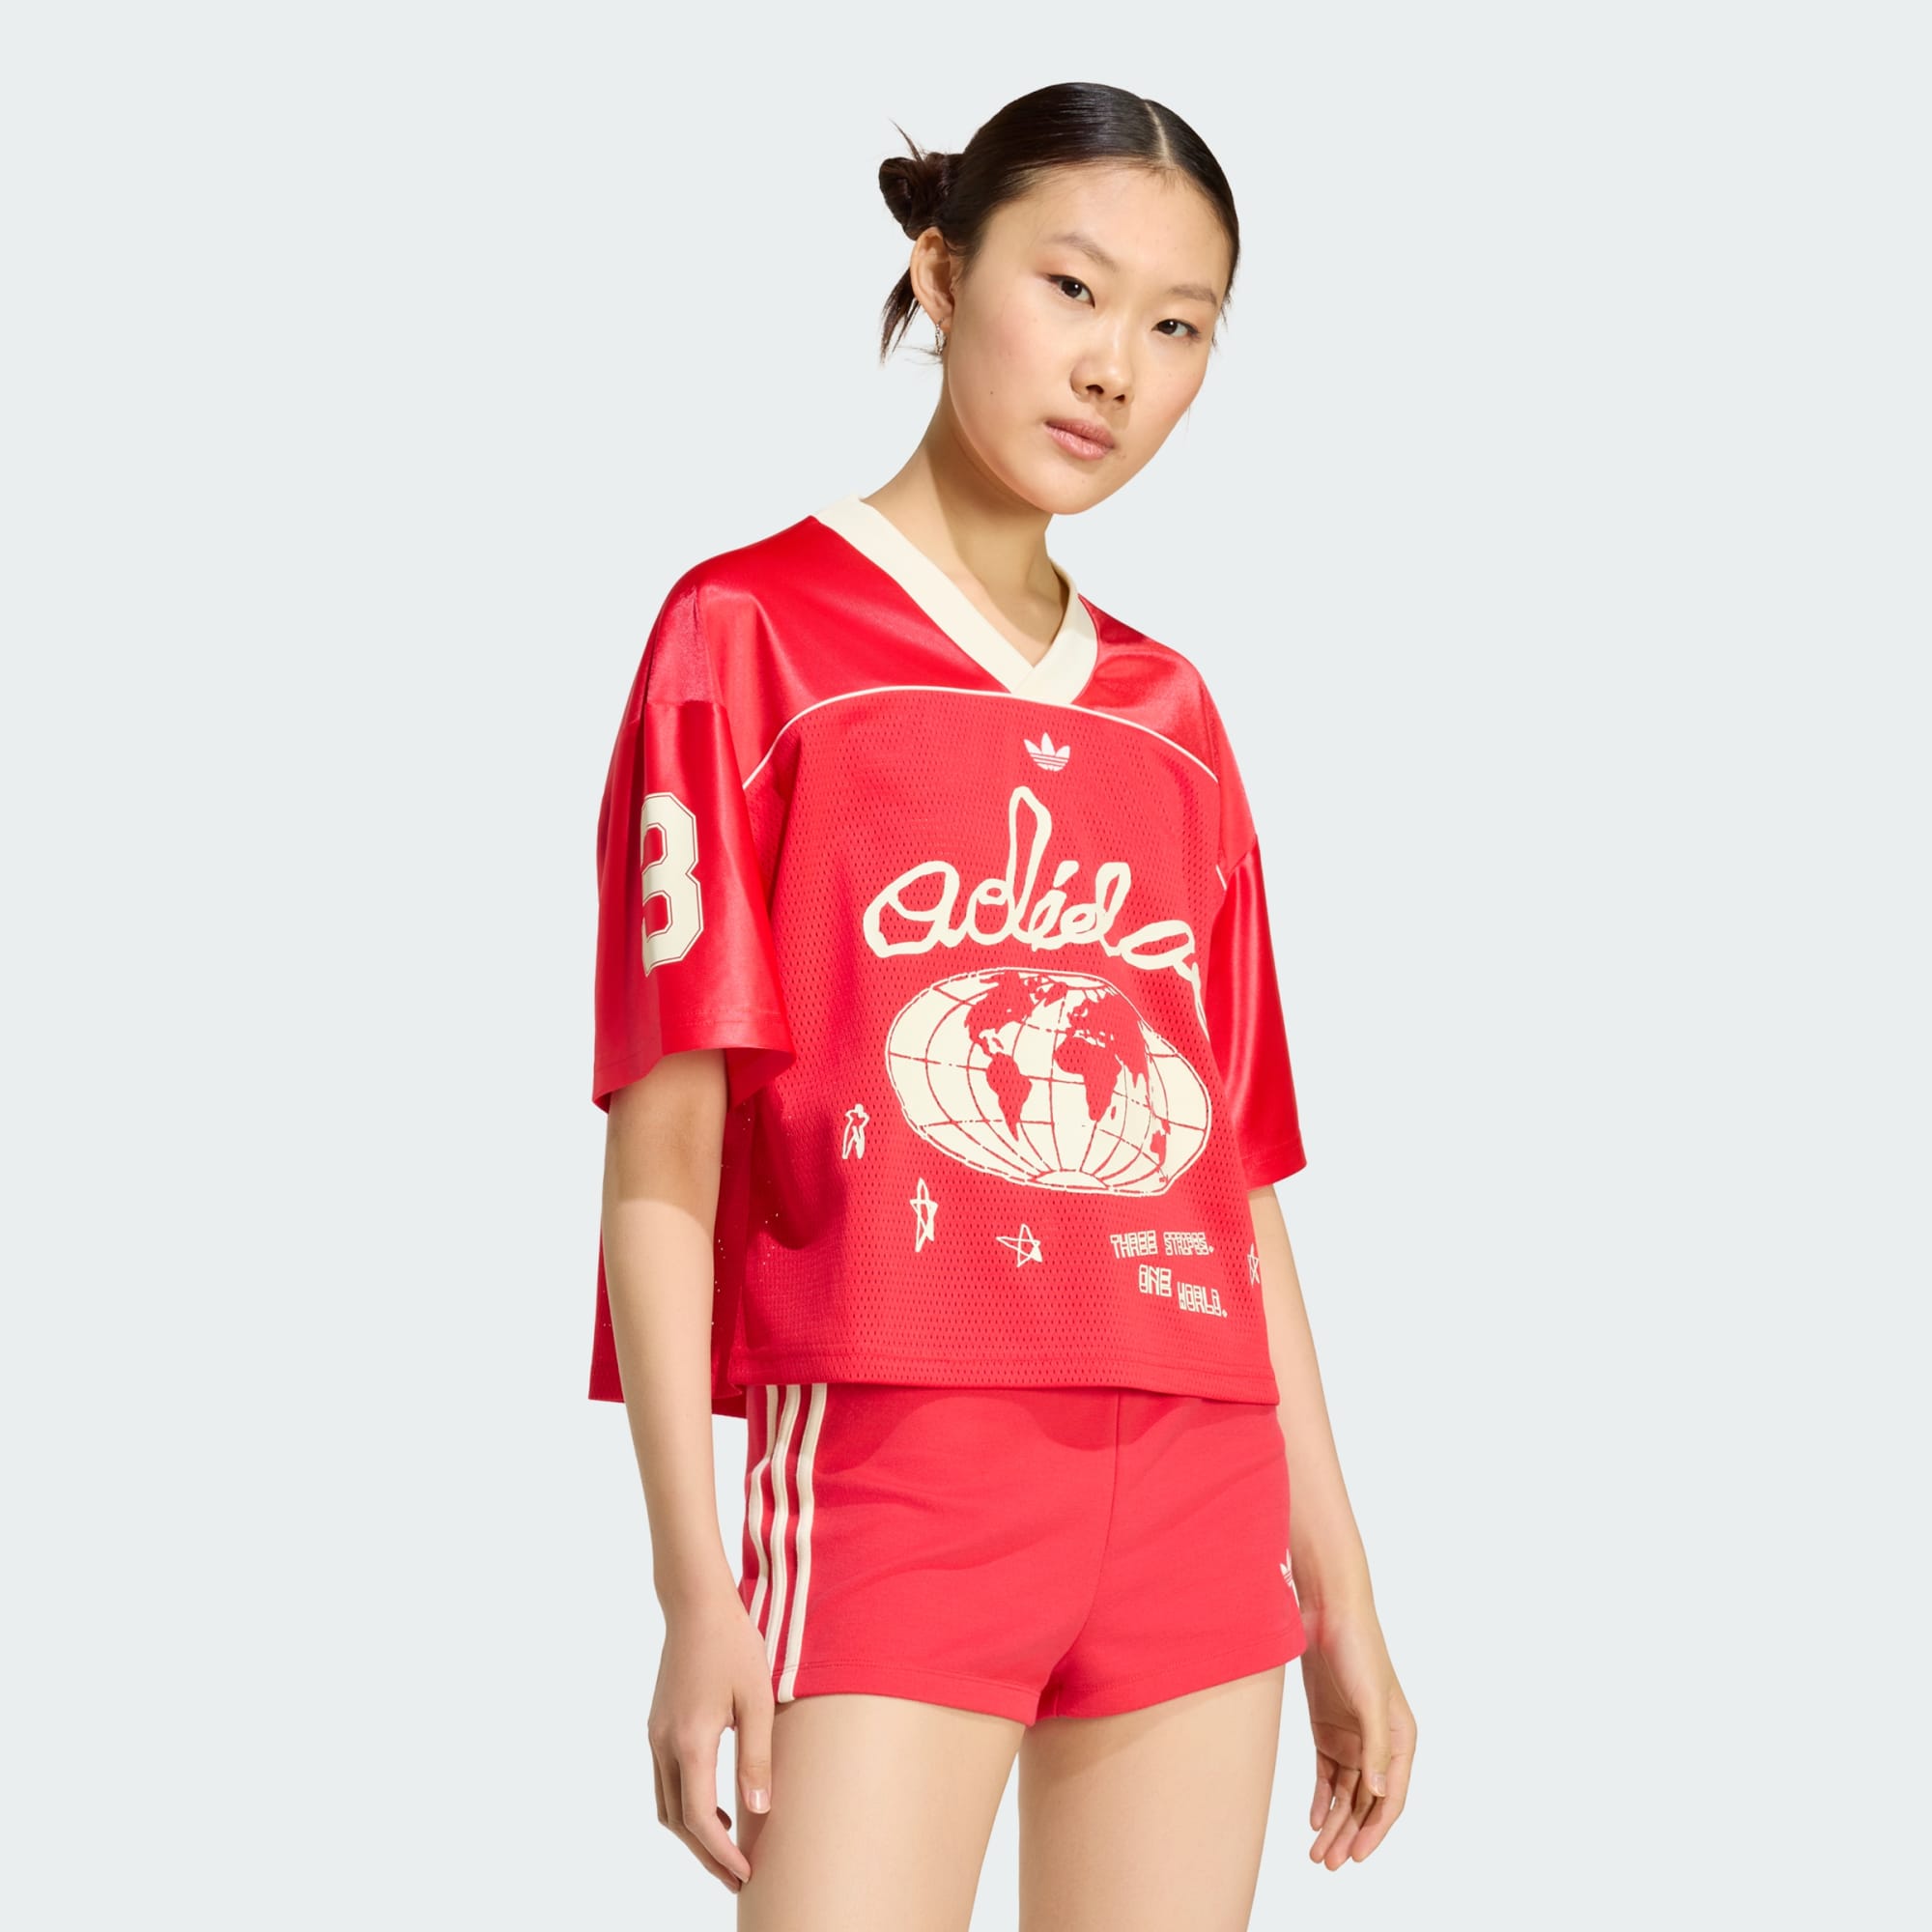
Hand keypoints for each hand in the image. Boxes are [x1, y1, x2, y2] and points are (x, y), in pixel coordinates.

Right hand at [647, 1588, 776, 1891]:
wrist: (696, 1603)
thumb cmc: (734, 1645)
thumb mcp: (757, 1701)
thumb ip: (757, 1759)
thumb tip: (758, 1813)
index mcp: (691, 1741)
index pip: (700, 1819)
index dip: (721, 1853)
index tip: (745, 1873)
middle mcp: (664, 1743)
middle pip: (678, 1821)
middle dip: (706, 1854)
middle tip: (737, 1877)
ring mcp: (656, 1734)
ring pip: (666, 1804)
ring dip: (693, 1832)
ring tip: (728, 1846)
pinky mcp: (657, 1724)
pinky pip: (665, 1780)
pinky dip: (685, 1804)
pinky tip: (716, 1803)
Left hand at [1298, 1599, 1415, 1866]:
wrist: (1327, 1612)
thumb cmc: (1358, 1650)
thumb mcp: (1370, 1699)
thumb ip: (1375, 1747)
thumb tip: (1377, 1793)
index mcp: (1402, 1738)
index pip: (1391, 1797)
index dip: (1376, 1831)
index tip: (1357, 1858)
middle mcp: (1380, 1743)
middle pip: (1366, 1801)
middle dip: (1350, 1835)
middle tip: (1329, 1864)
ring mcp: (1353, 1737)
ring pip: (1345, 1793)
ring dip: (1334, 1823)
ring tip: (1318, 1854)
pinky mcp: (1328, 1728)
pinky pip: (1327, 1774)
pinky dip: (1321, 1798)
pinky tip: (1313, 1819)